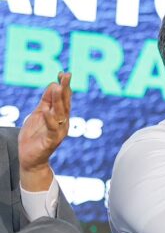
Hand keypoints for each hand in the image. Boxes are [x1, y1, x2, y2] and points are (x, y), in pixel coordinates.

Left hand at [18, 72, 71, 190]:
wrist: (30, 158)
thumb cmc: (35, 135)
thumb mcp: (38, 114)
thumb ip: (46, 101)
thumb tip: (53, 84)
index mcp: (60, 115)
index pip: (64, 97)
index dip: (64, 85)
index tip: (63, 73)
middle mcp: (63, 122)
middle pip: (65, 103)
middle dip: (65, 89)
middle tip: (66, 76)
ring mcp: (59, 131)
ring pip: (60, 114)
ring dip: (59, 101)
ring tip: (57, 88)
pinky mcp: (51, 141)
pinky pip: (52, 129)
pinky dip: (50, 120)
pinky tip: (47, 111)